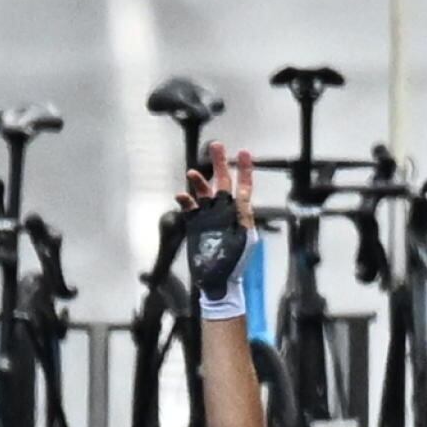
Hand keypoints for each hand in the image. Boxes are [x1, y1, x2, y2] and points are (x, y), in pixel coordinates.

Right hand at [180, 146, 255, 306]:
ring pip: (204, 192)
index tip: (244, 152)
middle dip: (220, 163)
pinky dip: (185, 200)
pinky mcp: (195, 224)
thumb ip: (243, 218)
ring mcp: (209, 216)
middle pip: (222, 182)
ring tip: (193, 173)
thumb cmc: (235, 262)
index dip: (245, 170)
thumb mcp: (245, 239)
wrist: (217, 280)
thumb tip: (243, 202)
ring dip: (199, 181)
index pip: (244, 187)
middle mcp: (224, 210)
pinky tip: (181, 196)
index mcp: (240, 213)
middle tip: (216, 145)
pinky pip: (189, 207)